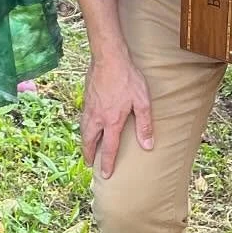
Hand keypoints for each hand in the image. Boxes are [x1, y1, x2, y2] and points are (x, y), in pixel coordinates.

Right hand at [80, 52, 153, 179]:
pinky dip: (84, 127)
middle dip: (88, 153)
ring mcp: (90, 106)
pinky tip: (88, 125)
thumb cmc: (127, 78)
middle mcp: (97, 116)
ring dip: (85, 141)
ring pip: (84, 129)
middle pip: (89, 140)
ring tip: (87, 147)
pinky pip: (83, 118)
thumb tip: (147, 145)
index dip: (107, 162)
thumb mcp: (142, 102)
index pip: (108, 147)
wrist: (108, 58)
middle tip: (89, 163)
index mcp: (112, 120)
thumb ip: (144, 125)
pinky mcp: (87, 97)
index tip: (105, 174)